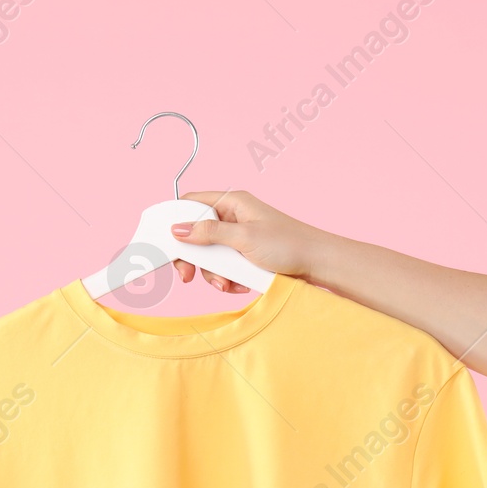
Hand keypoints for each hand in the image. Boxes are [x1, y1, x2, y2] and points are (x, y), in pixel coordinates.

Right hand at [168, 190, 328, 292]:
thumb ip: (209, 233)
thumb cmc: (289, 244)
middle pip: (196, 235)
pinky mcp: (244, 255)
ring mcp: (238, 237)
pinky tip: (239, 285)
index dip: (176, 221)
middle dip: (194, 258)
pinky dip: (228, 279)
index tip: (168, 244)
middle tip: (188, 275)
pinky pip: (224, 267)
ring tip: (227, 284)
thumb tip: (178, 230)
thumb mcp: (243, 238)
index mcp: (232, 202)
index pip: (192, 203)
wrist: (318, 264)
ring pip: (209, 255)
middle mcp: (233, 217)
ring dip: (214, 274)